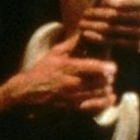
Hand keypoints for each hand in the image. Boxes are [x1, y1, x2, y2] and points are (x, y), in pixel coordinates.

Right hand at [0, 36, 116, 113]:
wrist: (28, 92)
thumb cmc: (42, 70)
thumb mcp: (54, 53)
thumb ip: (72, 43)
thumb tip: (85, 31)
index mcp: (68, 67)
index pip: (94, 67)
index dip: (107, 67)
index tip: (112, 66)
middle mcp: (72, 83)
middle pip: (101, 81)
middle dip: (108, 77)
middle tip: (108, 74)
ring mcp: (74, 97)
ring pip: (101, 93)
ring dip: (107, 87)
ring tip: (106, 83)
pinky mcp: (74, 108)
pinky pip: (96, 107)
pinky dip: (105, 102)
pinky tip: (108, 97)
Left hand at [79, 0, 139, 53]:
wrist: (136, 27)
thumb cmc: (121, 4)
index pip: (135, 0)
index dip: (119, 1)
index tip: (103, 2)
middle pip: (121, 16)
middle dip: (100, 14)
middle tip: (86, 13)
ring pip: (115, 29)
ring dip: (96, 27)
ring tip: (82, 24)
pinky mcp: (137, 45)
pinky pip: (115, 42)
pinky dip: (99, 39)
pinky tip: (86, 35)